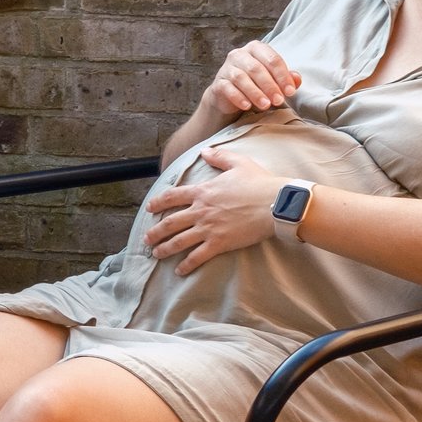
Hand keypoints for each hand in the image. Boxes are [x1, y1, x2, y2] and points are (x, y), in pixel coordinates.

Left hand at [143, 144, 284, 271]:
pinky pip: (198, 256)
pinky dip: (187, 264)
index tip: (149, 208)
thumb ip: (219, 157)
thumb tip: (205, 151)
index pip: (173, 197)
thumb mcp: (238, 163)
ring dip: (165, 248)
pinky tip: (179, 271)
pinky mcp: (219, 243)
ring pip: (179, 241)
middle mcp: (201, 210)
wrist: (276, 203)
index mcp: (203, 191)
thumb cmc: (260, 183)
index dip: (158, 202)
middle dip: (155, 232)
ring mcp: (209, 228)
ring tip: (156, 254)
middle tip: (146, 239)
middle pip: (170, 222)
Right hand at [201, 40, 301, 116]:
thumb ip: (286, 78)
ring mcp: (226, 68)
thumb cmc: (256, 84)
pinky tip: (248, 106)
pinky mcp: (218, 83)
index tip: (290, 91)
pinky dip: (239, 98)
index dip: (283, 76)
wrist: (230, 96)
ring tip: (266, 106)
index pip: (272, 59)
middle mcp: (239, 54)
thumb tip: (297, 79)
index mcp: (256, 49)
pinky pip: (228, 89)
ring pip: (241, 78)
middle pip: (256, 68)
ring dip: (255, 93)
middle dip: (270, 86)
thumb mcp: (274, 80)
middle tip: (279, 101)